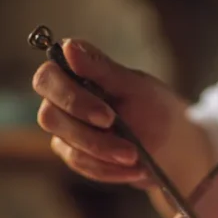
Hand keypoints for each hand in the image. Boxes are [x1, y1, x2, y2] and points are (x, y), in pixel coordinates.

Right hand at [33, 39, 181, 188]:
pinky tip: (135, 169)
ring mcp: (64, 128)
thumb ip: (101, 68)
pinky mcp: (74, 154)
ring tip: (136, 158)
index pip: (47, 79)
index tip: (107, 117)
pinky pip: (82, 166)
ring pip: (69, 147)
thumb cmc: (152, 107)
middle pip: (50, 118)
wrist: (170, 144)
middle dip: (91, 137)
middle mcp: (61, 99)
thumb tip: (68, 47)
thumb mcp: (134, 86)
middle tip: (129, 148)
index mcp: (72, 71)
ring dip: (106, 155)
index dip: (71, 99)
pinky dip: (110, 170)